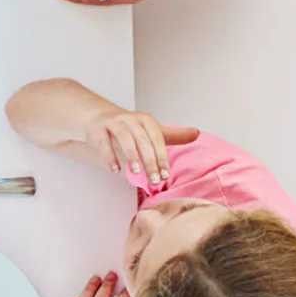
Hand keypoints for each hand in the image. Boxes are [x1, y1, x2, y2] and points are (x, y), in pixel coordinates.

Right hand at [81, 106, 198, 184]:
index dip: (162, 158)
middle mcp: (131, 120)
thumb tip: (197, 133)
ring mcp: (114, 123)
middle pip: (142, 141)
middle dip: (149, 161)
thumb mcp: (152, 130)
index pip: (157, 140)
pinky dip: (110, 156)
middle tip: (153, 179)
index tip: (165, 175)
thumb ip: (174, 135)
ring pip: (124, 139)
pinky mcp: (99, 129)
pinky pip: (104, 143)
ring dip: (131, 156)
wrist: (99, 117)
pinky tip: (115, 169)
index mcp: (146, 121)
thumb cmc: (129, 128)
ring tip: (135, 172)